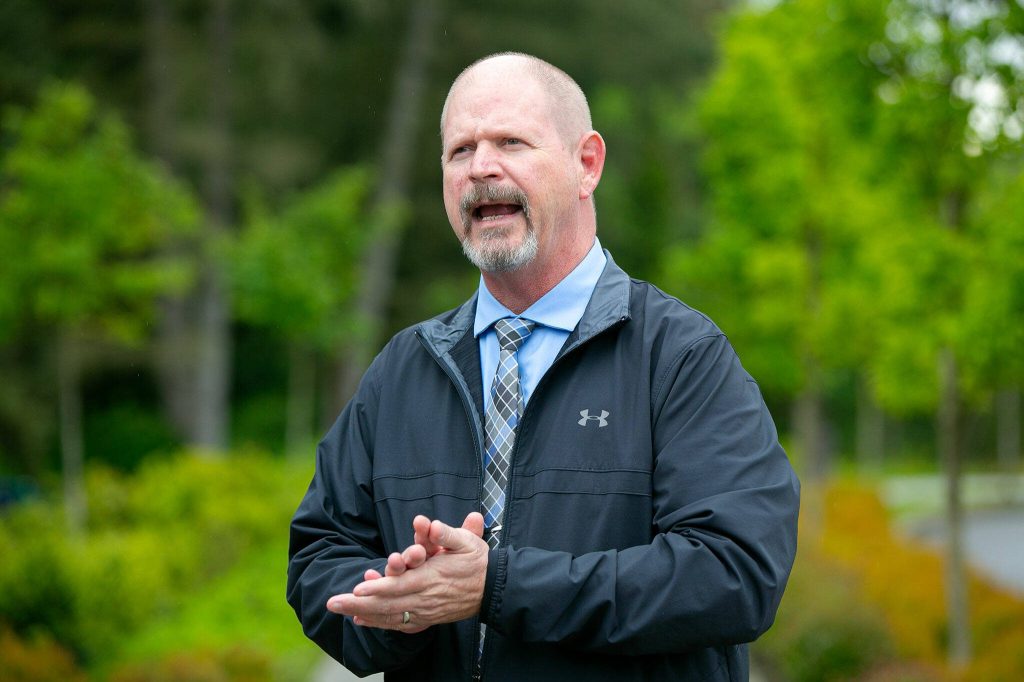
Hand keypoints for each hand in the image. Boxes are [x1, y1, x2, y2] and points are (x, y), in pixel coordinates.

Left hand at [326, 512, 487, 632]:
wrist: (493, 588)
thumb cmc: (478, 561)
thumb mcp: (467, 542)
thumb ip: (448, 533)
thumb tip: (432, 524)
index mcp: (432, 577)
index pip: (400, 585)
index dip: (378, 588)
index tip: (358, 588)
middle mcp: (425, 597)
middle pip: (388, 604)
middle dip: (358, 604)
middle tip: (333, 602)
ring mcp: (426, 611)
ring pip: (390, 616)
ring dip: (364, 615)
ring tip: (340, 612)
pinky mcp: (427, 618)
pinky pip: (399, 624)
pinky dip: (380, 623)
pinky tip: (362, 620)